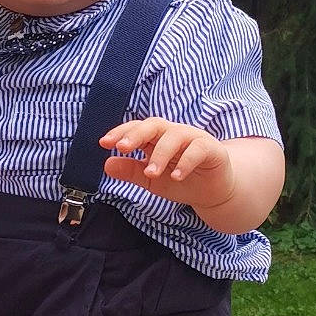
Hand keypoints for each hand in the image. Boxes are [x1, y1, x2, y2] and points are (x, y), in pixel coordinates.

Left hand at [101, 118, 234, 208]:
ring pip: (175, 136)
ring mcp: (194, 139)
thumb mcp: (150, 180)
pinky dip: (186, 162)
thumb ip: (131, 171)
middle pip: (154, 124)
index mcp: (157, 138)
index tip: (104, 143)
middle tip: (122, 147)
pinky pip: (198, 149)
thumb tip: (106, 165)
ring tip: (151, 173)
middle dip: (137, 134)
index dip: (121, 132)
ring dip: (160, 154)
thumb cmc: (179, 180)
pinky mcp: (212, 149)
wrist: (211, 192)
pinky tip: (177, 176)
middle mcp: (174, 134)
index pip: (137, 128)